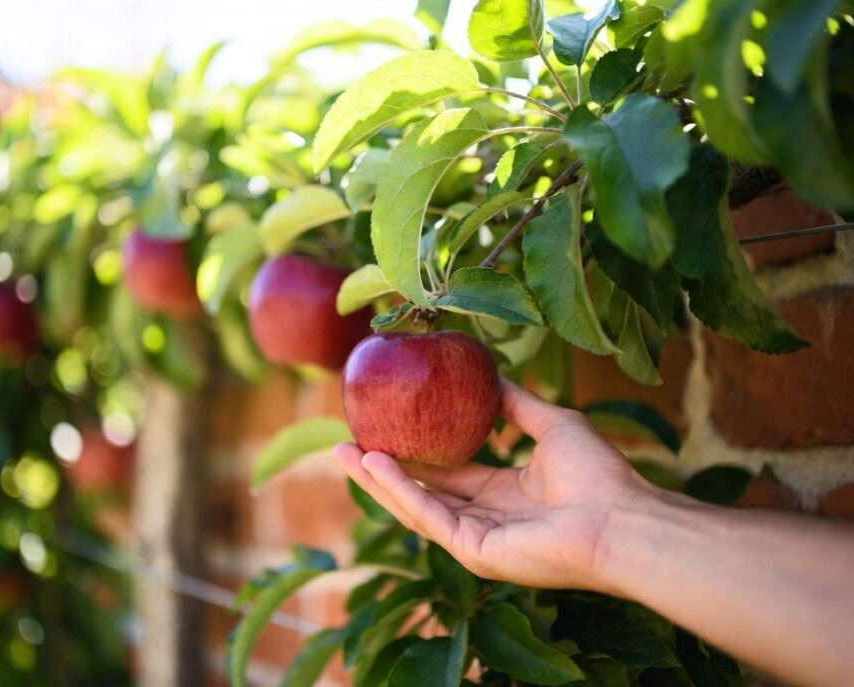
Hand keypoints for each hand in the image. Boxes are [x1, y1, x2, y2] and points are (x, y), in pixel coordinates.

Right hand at [334, 381, 657, 590]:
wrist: (621, 517)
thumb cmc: (597, 474)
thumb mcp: (552, 423)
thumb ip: (517, 403)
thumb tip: (491, 373)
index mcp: (505, 492)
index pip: (449, 473)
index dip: (416, 452)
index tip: (386, 428)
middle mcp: (486, 516)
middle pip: (422, 490)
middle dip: (381, 469)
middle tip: (344, 442)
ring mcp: (477, 537)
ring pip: (416, 505)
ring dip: (377, 480)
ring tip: (342, 452)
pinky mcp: (474, 551)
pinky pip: (429, 517)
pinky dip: (400, 491)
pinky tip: (375, 465)